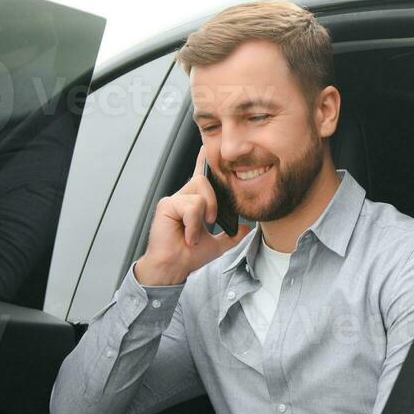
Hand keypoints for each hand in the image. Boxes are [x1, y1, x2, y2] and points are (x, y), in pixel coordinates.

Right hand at [134, 147, 247, 285]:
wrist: (175, 267)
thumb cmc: (190, 255)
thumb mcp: (218, 244)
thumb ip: (232, 235)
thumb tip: (246, 227)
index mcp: (194, 202)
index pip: (200, 177)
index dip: (203, 161)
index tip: (206, 146)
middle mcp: (183, 197)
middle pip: (204, 180)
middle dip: (214, 202)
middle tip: (211, 222)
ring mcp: (174, 200)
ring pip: (200, 194)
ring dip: (204, 215)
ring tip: (196, 233)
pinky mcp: (166, 205)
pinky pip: (191, 206)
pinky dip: (193, 225)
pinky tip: (188, 236)